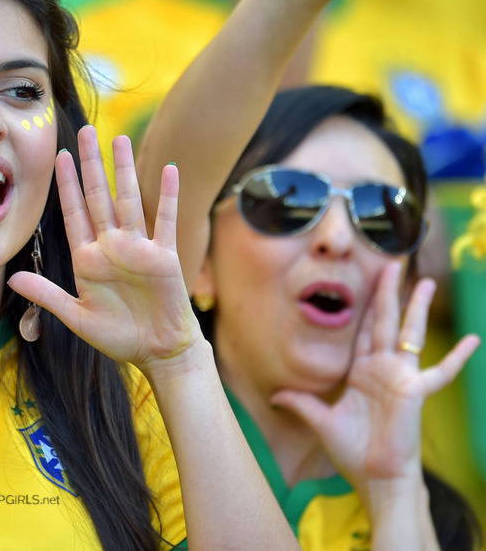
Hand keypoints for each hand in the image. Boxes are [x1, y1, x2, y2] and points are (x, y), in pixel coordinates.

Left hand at [8, 127, 200, 372]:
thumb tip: (12, 280)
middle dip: (92, 165)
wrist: (157, 351)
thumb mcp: (76, 317)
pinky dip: (168, 196)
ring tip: (120, 140)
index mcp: (88, 258)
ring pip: (129, 200)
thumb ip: (46, 296)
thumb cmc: (117, 336)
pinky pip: (165, 221)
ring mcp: (138, 248)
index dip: (66, 185)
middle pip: (99, 196)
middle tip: (86, 131)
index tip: (59, 156)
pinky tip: (170, 170)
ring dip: (125, 170)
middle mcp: (111, 247)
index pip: (74, 212)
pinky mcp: (164, 256)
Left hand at [271, 262, 479, 499]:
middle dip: (386, 292)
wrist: (375, 478)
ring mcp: (400, 378)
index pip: (362, 330)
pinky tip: (473, 339)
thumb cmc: (353, 452)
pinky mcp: (415, 391)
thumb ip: (300, 403)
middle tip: (392, 263)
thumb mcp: (320, 421)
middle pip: (384, 321)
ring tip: (424, 282)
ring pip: (409, 334)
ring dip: (416, 307)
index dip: (363, 306)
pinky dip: (456, 357)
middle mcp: (382, 369)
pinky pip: (440, 372)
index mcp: (361, 372)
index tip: (366, 281)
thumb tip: (274, 394)